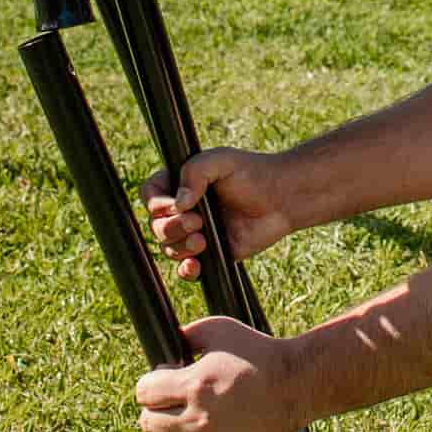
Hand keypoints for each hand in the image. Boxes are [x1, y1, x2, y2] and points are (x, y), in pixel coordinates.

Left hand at [133, 314, 304, 431]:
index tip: (166, 377)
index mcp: (194, 386)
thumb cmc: (259, 353)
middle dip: (155, 408)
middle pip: (149, 423)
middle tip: (173, 399)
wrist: (297, 383)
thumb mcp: (219, 329)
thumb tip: (165, 345)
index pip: (144, 393)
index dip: (151, 382)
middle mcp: (199, 421)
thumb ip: (185, 334)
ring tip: (178, 427)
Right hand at [143, 147, 293, 280]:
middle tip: (198, 221)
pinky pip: (186, 269)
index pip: (150, 195)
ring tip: (204, 240)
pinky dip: (186, 271)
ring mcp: (194, 233)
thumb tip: (179, 204)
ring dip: (181, 246)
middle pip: (155, 225)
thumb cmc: (252, 173)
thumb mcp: (221, 160)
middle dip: (172, 227)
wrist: (282, 198)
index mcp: (180, 184)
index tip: (176, 204)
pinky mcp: (210, 253)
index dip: (156, 203)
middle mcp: (183, 210)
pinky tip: (195, 265)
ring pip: (168, 248)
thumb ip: (194, 172)